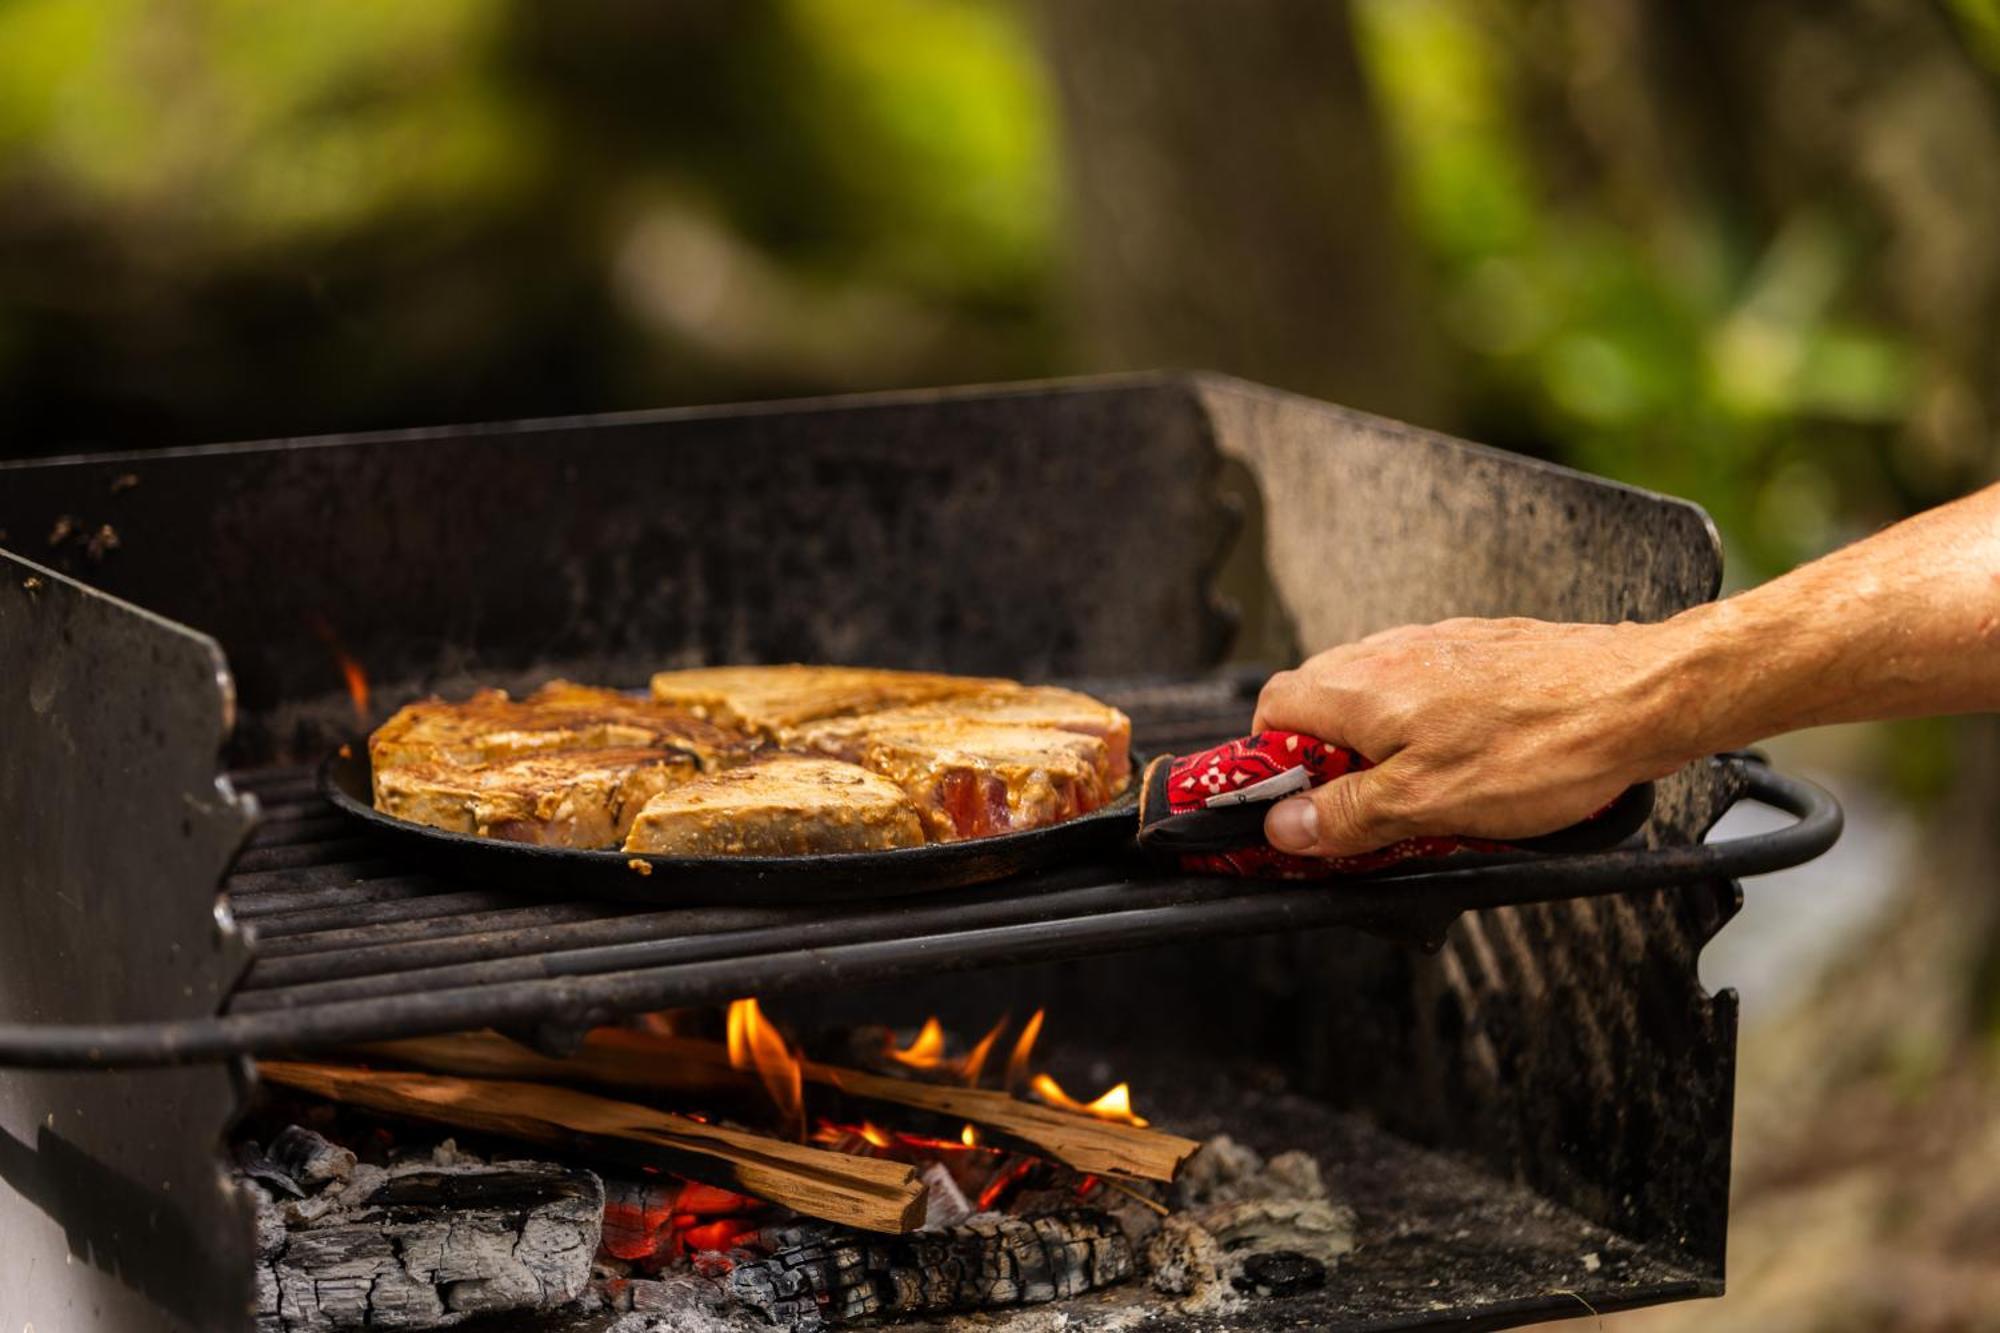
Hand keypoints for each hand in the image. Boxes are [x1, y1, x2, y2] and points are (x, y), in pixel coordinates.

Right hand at [1253, 617, 1700, 858]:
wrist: (1639, 696)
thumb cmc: (1545, 745)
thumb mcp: (1429, 804)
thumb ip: (1348, 815)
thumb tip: (1284, 826)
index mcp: (1362, 689)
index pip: (1271, 711)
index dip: (1269, 764)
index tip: (1293, 810)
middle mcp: (1389, 654)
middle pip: (1317, 700)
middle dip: (1324, 759)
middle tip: (1357, 813)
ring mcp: (1436, 646)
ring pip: (1373, 694)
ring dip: (1375, 744)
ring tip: (1416, 793)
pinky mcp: (1479, 649)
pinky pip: (1424, 689)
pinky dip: (1424, 727)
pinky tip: (1464, 762)